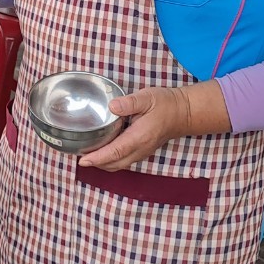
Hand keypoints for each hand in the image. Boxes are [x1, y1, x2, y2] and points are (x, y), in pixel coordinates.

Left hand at [77, 88, 194, 170]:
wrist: (183, 113)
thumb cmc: (165, 104)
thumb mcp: (147, 97)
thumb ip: (129, 103)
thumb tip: (112, 106)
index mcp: (139, 137)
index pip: (115, 152)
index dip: (97, 158)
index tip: (83, 160)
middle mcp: (140, 149)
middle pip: (114, 164)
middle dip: (96, 163)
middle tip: (79, 156)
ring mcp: (142, 152)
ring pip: (119, 165)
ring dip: (103, 163)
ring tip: (87, 155)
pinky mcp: (143, 151)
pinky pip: (124, 161)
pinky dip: (111, 160)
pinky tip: (103, 151)